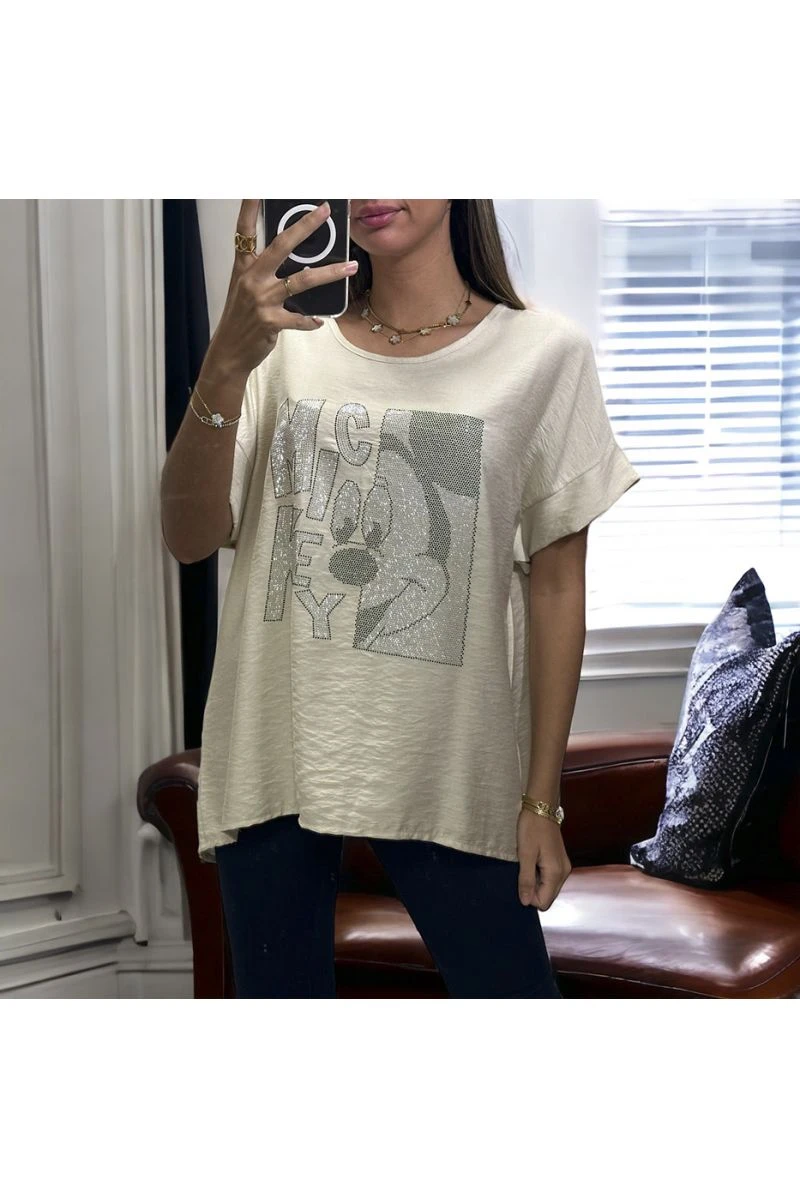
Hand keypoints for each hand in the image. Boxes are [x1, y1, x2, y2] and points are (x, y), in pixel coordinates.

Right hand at [207, 199, 357, 377]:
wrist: (228, 351)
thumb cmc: (240, 318)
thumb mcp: (246, 288)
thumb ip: (264, 271)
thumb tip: (296, 260)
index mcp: (243, 267)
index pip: (244, 230)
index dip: (249, 207)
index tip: (256, 186)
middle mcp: (252, 279)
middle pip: (282, 245)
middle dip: (306, 225)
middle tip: (325, 211)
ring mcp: (261, 300)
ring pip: (302, 280)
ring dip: (330, 273)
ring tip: (351, 267)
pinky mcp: (271, 322)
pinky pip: (300, 318)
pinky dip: (311, 320)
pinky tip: (319, 321)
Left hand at [516, 807, 571, 909]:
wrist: (541, 807)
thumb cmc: (532, 828)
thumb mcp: (525, 854)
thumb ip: (526, 880)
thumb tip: (525, 902)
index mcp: (556, 873)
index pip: (543, 902)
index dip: (529, 896)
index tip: (521, 879)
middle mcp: (564, 873)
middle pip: (547, 896)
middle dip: (533, 890)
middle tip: (523, 871)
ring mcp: (563, 867)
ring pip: (548, 888)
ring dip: (535, 882)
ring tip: (528, 864)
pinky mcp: (560, 862)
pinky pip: (549, 878)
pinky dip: (539, 875)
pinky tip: (532, 861)